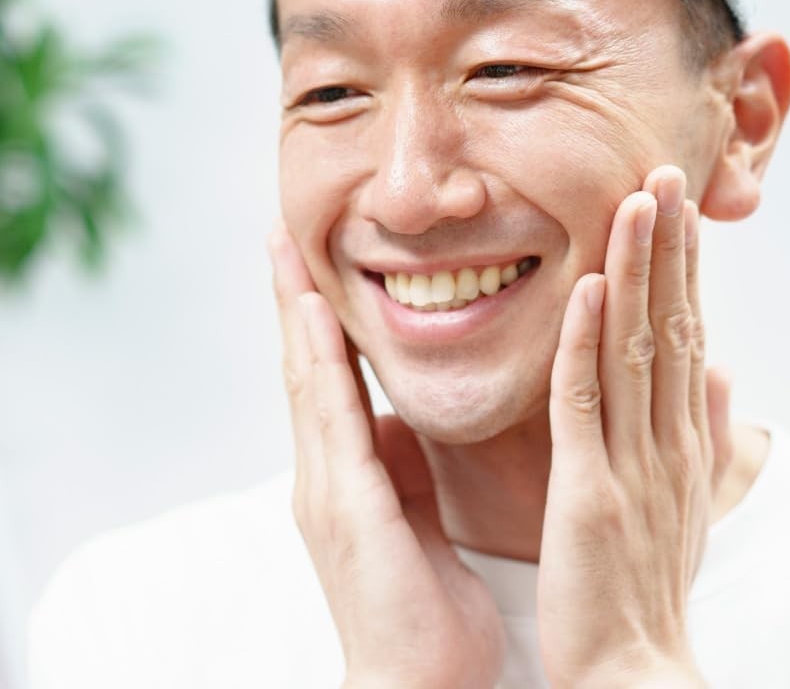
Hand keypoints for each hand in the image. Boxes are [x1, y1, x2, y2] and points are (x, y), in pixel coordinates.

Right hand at [268, 222, 504, 688]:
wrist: (415, 685)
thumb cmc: (421, 606)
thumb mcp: (413, 517)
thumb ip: (401, 466)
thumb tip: (398, 420)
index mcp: (347, 473)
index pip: (325, 378)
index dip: (315, 318)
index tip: (311, 261)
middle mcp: (323, 472)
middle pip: (304, 366)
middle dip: (292, 299)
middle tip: (281, 234)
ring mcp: (325, 486)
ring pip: (307, 378)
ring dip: (297, 312)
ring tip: (287, 252)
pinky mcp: (343, 503)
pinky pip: (333, 414)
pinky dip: (321, 359)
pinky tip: (316, 314)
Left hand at [537, 165, 733, 687]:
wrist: (634, 669)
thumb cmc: (652, 583)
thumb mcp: (691, 500)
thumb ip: (709, 432)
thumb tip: (727, 373)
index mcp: (683, 437)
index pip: (686, 332)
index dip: (683, 267)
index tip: (678, 208)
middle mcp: (667, 438)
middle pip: (670, 323)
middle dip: (668, 247)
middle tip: (666, 174)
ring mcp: (631, 460)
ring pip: (635, 347)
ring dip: (636, 272)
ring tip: (638, 204)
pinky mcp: (589, 489)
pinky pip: (585, 404)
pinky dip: (586, 342)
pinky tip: (586, 288)